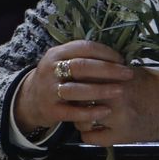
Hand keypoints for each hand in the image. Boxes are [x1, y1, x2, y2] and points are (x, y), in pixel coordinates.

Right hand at [12, 40, 130, 137]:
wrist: (31, 100)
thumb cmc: (57, 78)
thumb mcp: (63, 61)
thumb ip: (83, 57)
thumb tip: (117, 57)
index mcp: (56, 53)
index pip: (84, 47)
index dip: (105, 52)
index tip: (122, 60)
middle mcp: (50, 70)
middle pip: (81, 66)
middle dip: (108, 70)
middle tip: (128, 74)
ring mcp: (49, 90)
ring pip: (77, 89)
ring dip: (101, 90)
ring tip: (120, 90)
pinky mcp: (51, 110)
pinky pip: (73, 112)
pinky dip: (91, 112)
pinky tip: (106, 111)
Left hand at [78, 66, 158, 147]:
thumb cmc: (156, 85)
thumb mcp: (132, 71)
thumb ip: (109, 71)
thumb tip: (87, 69)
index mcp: (117, 76)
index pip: (83, 75)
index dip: (74, 77)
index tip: (73, 80)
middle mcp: (114, 96)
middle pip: (78, 97)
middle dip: (72, 98)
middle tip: (73, 99)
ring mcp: (116, 117)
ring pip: (81, 119)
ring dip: (79, 118)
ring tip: (84, 116)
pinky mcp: (120, 136)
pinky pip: (91, 138)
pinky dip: (88, 134)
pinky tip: (92, 130)